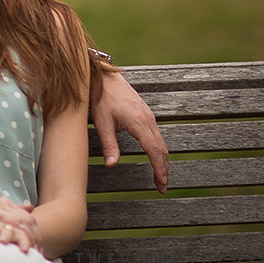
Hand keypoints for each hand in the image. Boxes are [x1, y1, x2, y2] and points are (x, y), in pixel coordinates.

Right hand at [0, 197, 42, 253]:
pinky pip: (0, 228)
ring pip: (16, 223)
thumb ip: (12, 211)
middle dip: (33, 237)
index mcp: (3, 204)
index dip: (37, 233)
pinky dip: (10, 238)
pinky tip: (14, 248)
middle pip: (25, 220)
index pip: (28, 217)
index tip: (39, 247)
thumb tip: (30, 207)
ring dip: (24, 239)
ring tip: (27, 251)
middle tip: (37, 252)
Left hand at [92, 71, 168, 193]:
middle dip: (163, 169)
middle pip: (162, 149)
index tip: (161, 184)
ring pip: (161, 141)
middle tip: (161, 187)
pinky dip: (158, 148)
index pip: (154, 151)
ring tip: (159, 176)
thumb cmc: (100, 97)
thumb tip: (112, 165)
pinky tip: (154, 156)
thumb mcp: (101, 122)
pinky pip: (156, 134)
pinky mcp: (145, 112)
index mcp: (139, 122)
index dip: (159, 170)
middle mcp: (147, 119)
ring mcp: (148, 114)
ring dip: (162, 160)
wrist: (103, 75)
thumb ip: (108, 144)